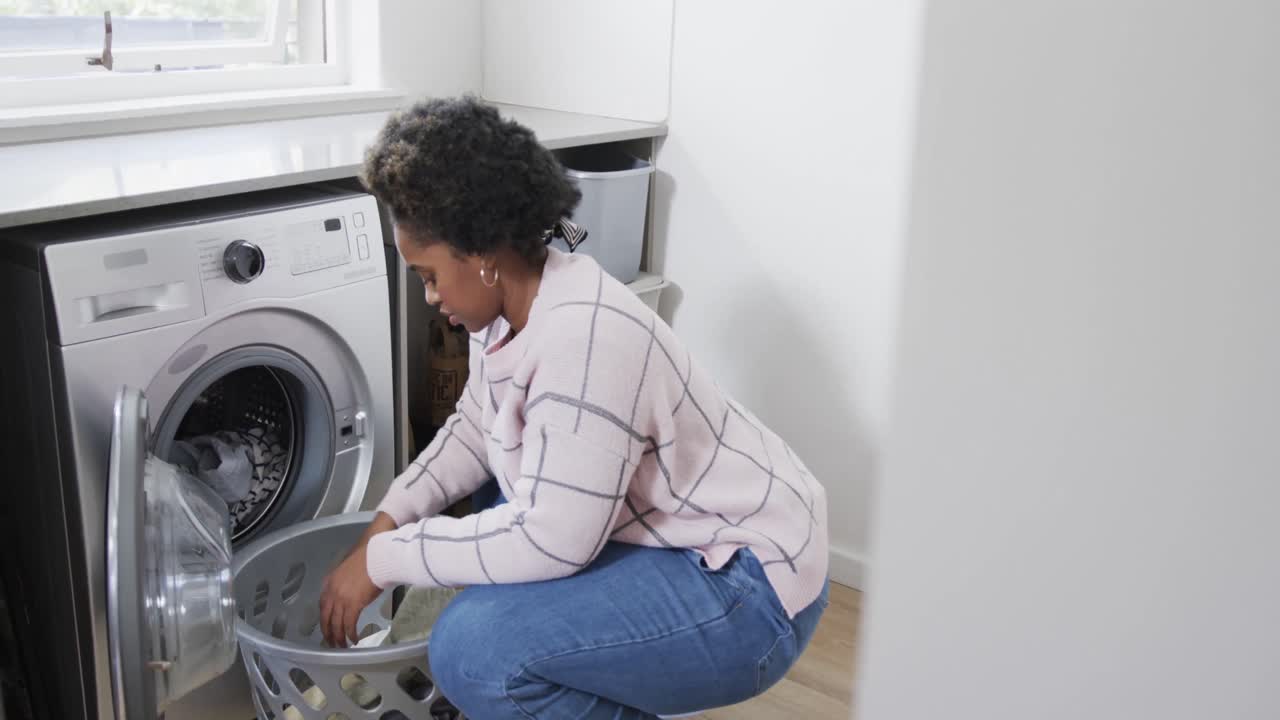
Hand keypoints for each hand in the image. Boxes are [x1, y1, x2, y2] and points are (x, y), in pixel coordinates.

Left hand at [319, 513, 395, 646]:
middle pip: (326, 617)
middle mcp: (332, 592)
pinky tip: (354, 640)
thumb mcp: (352, 570)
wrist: (377, 555)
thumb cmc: (369, 558)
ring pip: (336, 624)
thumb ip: (347, 581)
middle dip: (328, 632)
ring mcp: (341, 599)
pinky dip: (350, 634)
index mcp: (330, 582)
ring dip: (338, 637)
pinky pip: (349, 624)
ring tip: (342, 646)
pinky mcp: (353, 605)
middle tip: (331, 643)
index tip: (327, 626)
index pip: (322, 605)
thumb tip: (353, 590)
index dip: (324, 618)